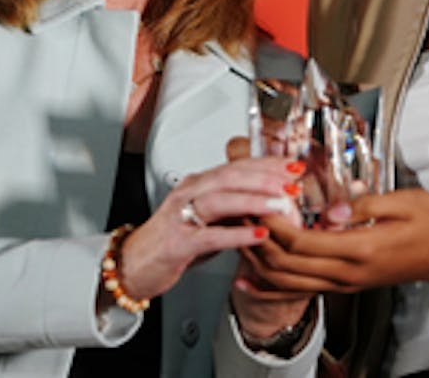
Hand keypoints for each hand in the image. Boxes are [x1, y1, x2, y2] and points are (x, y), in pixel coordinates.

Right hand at [116, 156, 303, 301]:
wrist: (135, 265)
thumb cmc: (174, 240)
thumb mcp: (210, 219)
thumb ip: (236, 208)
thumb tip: (272, 201)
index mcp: (198, 183)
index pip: (237, 164)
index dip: (267, 163)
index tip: (293, 165)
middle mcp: (189, 193)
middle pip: (230, 175)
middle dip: (265, 176)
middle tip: (293, 181)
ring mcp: (180, 216)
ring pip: (220, 199)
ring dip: (254, 200)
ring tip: (281, 204)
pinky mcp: (178, 243)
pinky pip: (210, 236)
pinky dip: (237, 234)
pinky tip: (258, 235)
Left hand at [242, 188, 428, 293]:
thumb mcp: (401, 202)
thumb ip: (361, 205)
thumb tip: (329, 210)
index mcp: (359, 249)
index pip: (302, 241)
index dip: (274, 224)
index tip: (257, 202)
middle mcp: (348, 273)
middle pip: (287, 263)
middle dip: (258, 239)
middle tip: (240, 214)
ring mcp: (344, 283)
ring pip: (288, 281)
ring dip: (260, 261)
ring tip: (239, 237)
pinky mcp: (344, 285)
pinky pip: (300, 289)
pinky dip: (271, 287)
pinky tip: (252, 280)